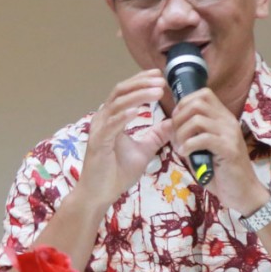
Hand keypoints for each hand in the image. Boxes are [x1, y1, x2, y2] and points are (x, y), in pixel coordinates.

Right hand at [77, 69, 172, 209]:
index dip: (141, 81)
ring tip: (157, 92)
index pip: (126, 92)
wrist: (99, 195)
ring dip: (138, 96)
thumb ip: (156, 136)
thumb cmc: (116, 173)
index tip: (159, 75)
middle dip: (141, 83)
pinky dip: (124, 116)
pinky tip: (138, 110)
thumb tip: (173, 123)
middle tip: (161, 80)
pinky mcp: (97, 144)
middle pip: (120, 92)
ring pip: (117, 104)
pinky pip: (111, 126)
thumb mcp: (143, 151)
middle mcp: (103, 119)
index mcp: (112, 118)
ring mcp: (98, 130)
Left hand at [170, 88, 267, 214]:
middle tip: (175, 136)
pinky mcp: (229, 149)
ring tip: (180, 147)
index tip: (176, 121)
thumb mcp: (204, 148)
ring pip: (197, 120)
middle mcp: (228, 121)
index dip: (184, 103)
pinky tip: (185, 154)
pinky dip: (188, 145)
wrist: (243, 192)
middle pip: (197, 103)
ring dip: (181, 133)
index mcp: (223, 118)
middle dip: (179, 118)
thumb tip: (169, 126)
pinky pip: (203, 138)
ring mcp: (230, 134)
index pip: (203, 94)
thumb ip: (191, 135)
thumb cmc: (222, 172)